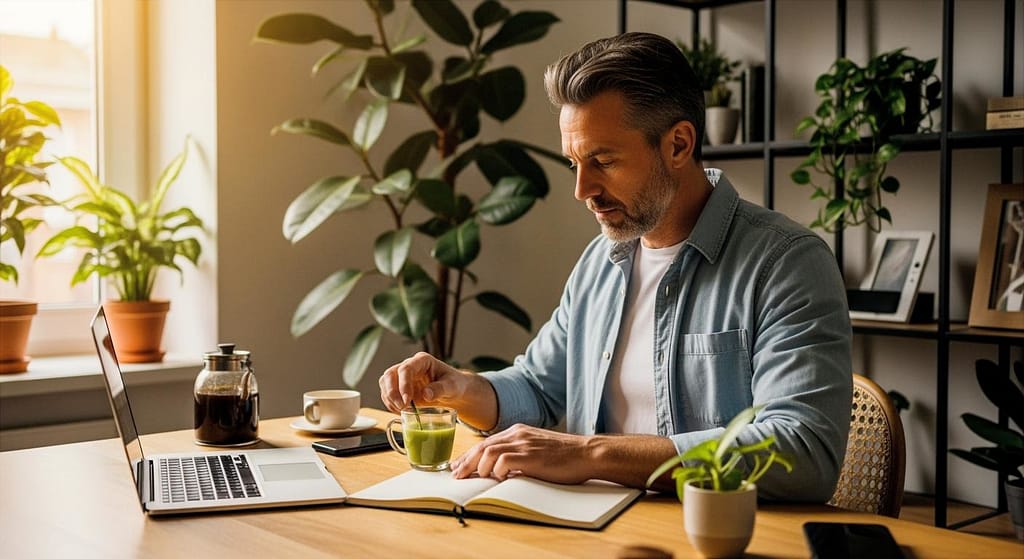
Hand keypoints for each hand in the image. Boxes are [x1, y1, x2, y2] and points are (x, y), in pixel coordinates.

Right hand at [378, 352, 461, 412]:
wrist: (452, 391)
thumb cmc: (454, 384)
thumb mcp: (452, 386)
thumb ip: (440, 389)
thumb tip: (426, 394)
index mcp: (422, 361)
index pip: (406, 368)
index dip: (403, 384)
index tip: (407, 400)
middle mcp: (409, 366)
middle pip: (390, 374)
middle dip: (392, 392)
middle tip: (401, 407)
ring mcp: (402, 377)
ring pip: (385, 383)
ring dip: (389, 399)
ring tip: (401, 411)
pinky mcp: (399, 388)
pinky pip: (387, 394)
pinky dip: (390, 404)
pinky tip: (399, 412)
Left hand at [451, 424, 596, 484]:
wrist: (587, 453)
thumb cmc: (566, 455)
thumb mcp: (537, 449)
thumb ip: (520, 454)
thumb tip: (501, 470)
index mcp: (518, 431)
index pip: (486, 442)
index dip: (470, 454)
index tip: (459, 465)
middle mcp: (518, 434)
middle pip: (482, 446)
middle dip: (466, 461)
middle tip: (456, 475)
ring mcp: (524, 444)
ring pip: (488, 452)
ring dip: (477, 467)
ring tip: (472, 479)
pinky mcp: (530, 456)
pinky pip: (504, 461)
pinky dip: (496, 470)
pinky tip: (497, 478)